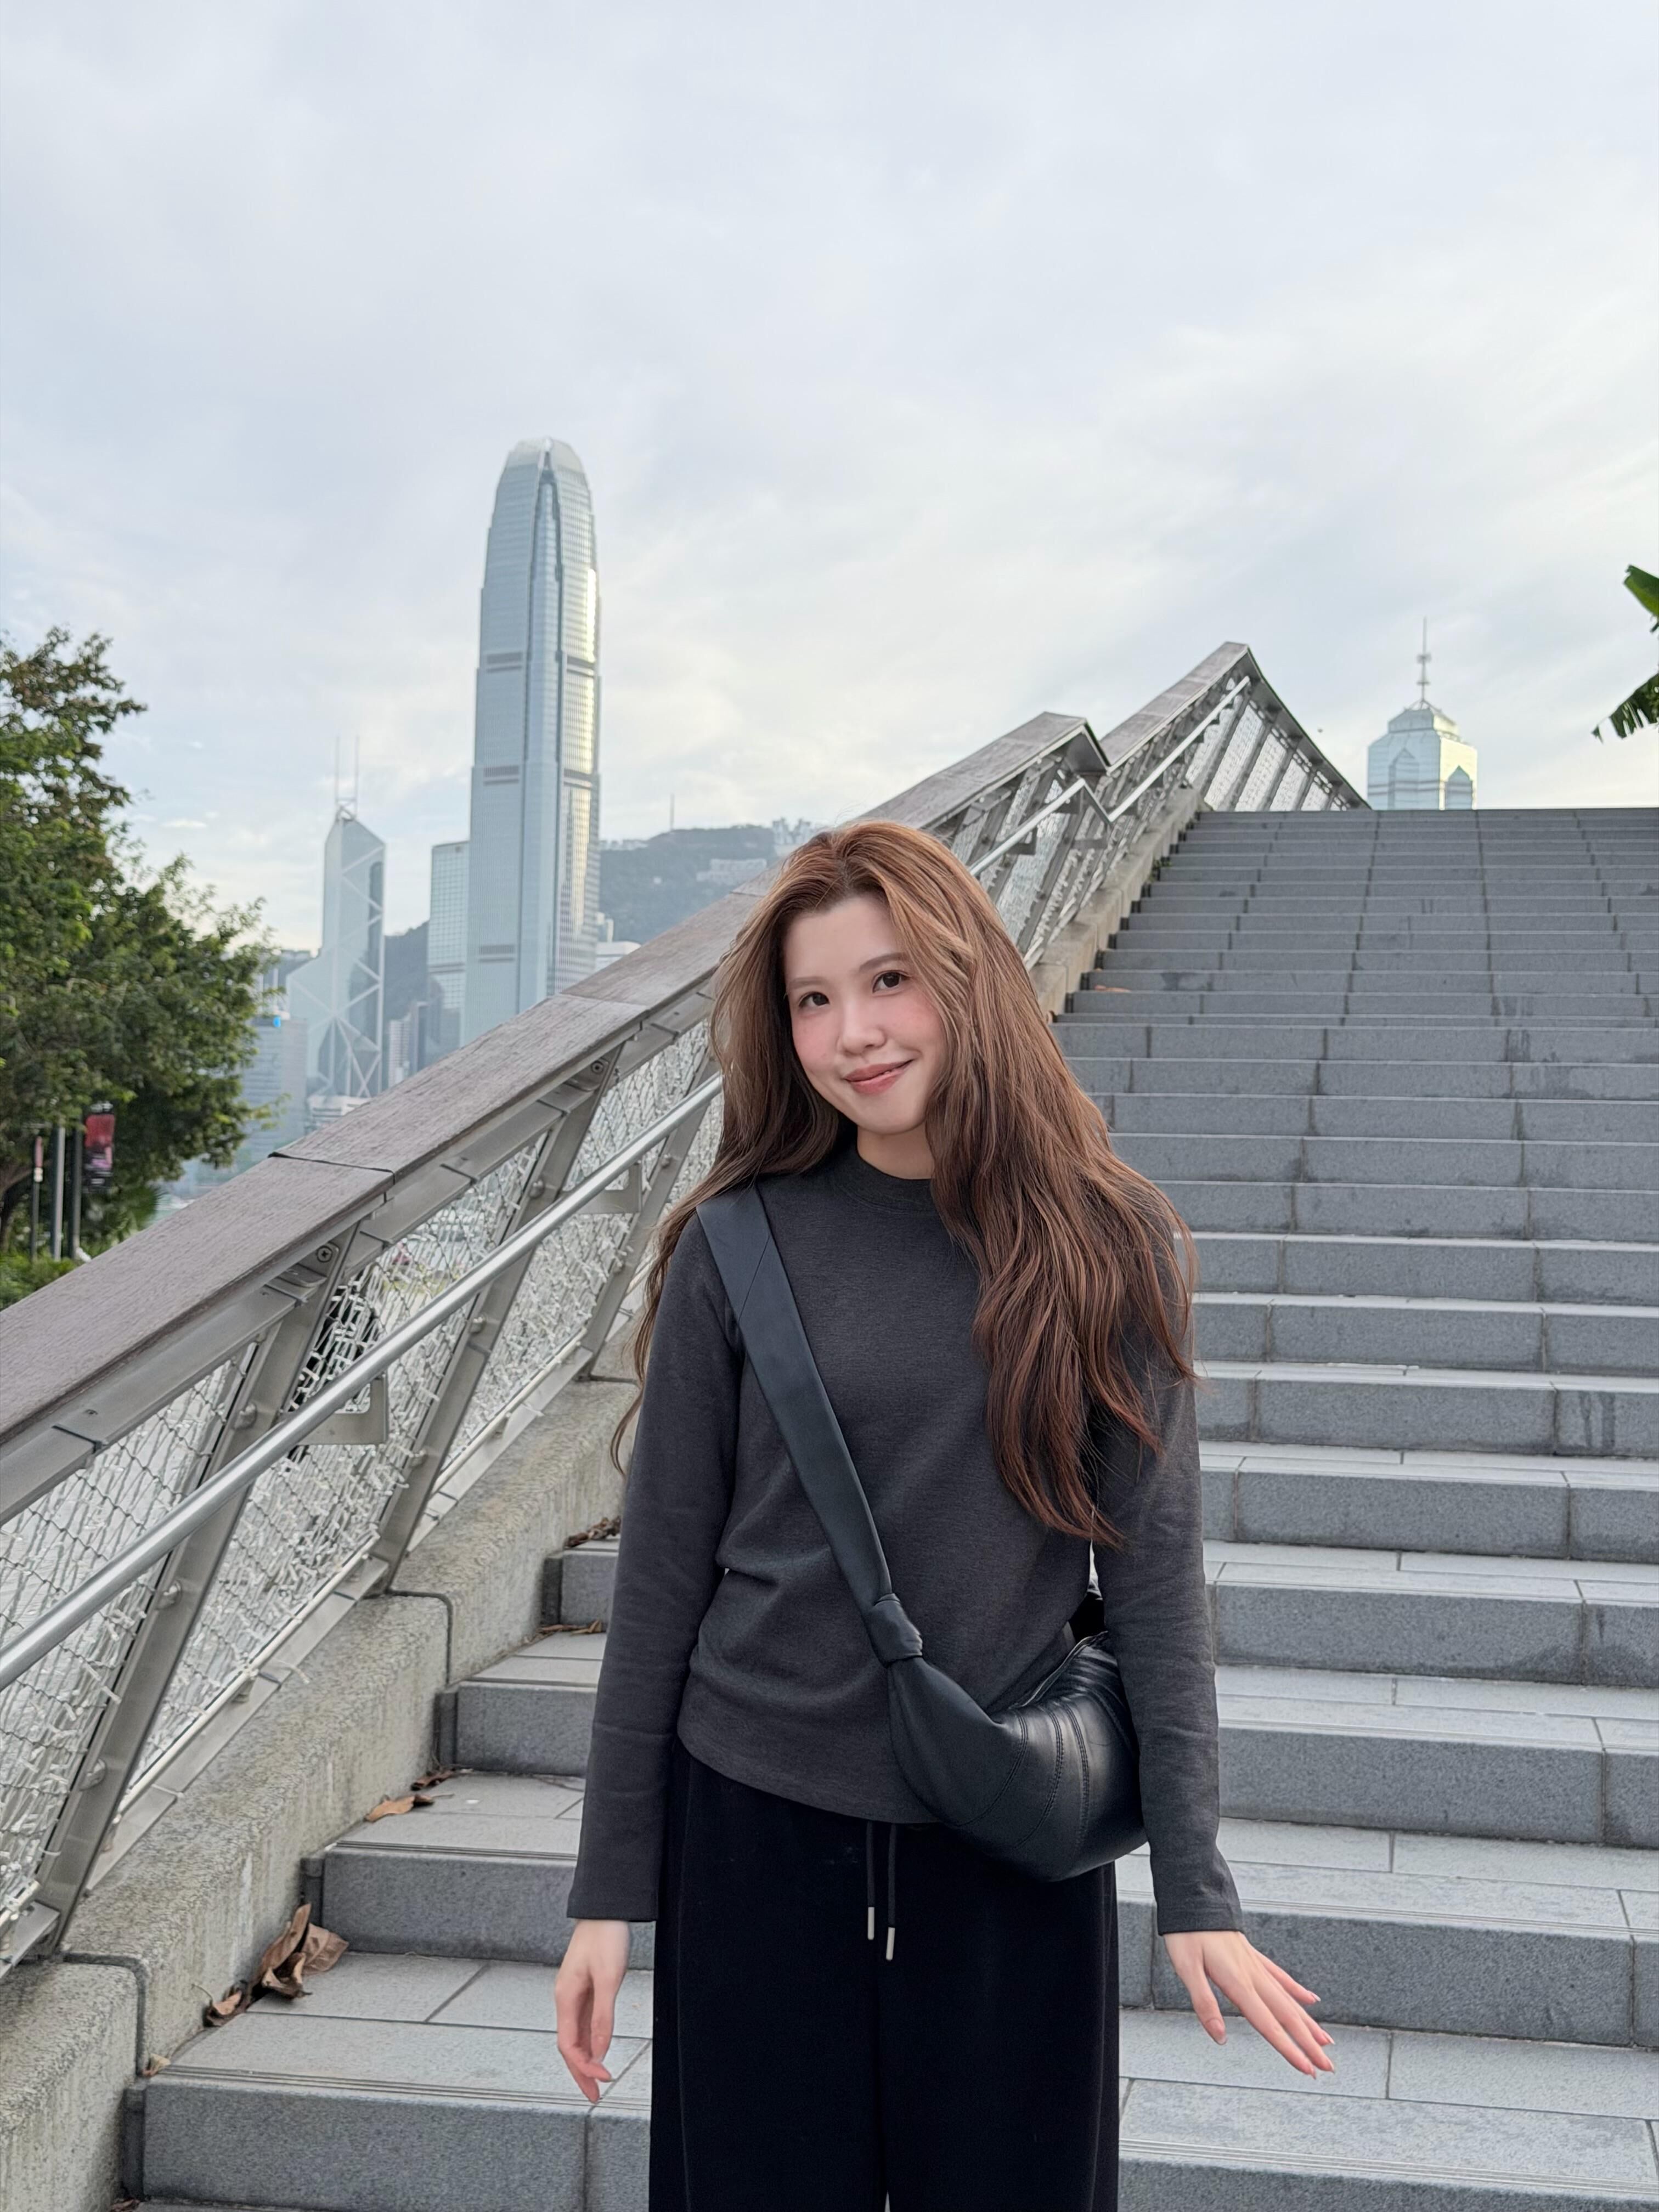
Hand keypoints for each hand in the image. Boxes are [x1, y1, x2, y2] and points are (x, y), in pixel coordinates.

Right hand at [555, 1918, 631, 2101]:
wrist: (605, 1910)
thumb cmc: (605, 1937)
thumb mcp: (609, 1978)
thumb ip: (603, 2016)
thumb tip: (599, 2051)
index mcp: (565, 1998)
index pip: (568, 2045)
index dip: (583, 2066)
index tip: (602, 2079)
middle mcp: (565, 1999)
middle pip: (568, 2045)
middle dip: (580, 2072)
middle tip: (594, 2095)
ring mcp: (574, 1994)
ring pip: (575, 2036)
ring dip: (585, 2059)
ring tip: (597, 2080)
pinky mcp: (585, 1989)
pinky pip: (583, 2023)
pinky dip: (590, 2041)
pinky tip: (599, 2050)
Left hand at [1163, 1929, 1333, 2076]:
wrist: (1194, 1896)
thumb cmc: (1186, 1931)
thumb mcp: (1186, 1968)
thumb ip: (1204, 2003)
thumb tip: (1219, 2037)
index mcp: (1238, 1982)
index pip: (1268, 2024)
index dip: (1289, 2049)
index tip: (1307, 2069)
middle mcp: (1252, 1975)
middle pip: (1286, 2016)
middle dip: (1308, 2044)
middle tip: (1327, 2066)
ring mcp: (1255, 1965)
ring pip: (1288, 1999)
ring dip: (1308, 2023)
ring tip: (1326, 2042)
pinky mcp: (1252, 1956)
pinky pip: (1280, 1976)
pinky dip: (1296, 1990)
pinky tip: (1310, 2000)